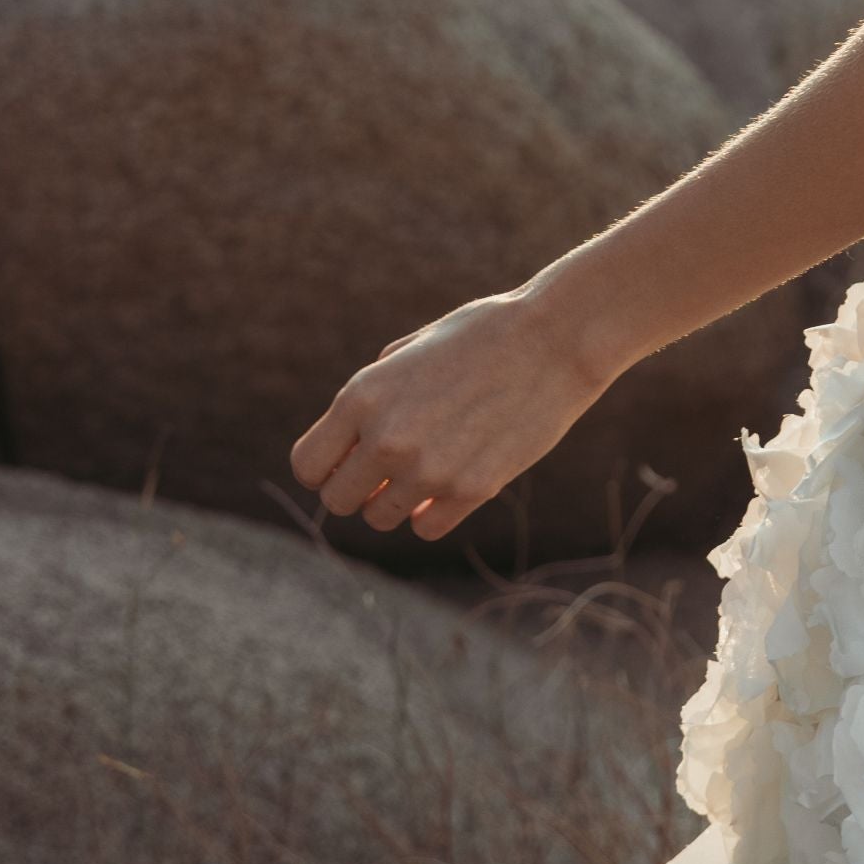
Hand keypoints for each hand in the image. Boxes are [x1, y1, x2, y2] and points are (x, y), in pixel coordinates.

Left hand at [288, 286, 607, 544]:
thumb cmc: (482, 334)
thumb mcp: (410, 350)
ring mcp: (428, 470)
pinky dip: (432, 513)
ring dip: (396, 500)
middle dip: (358, 487)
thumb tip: (350, 444)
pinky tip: (451, 482)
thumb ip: (372, 397)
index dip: (325, 467)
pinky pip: (426, 528)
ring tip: (427, 466)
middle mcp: (386, 439)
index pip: (308, 466)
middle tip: (387, 468)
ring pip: (381, 518)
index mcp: (362, 396)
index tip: (348, 460)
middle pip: (339, 501)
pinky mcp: (470, 490)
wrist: (555, 340)